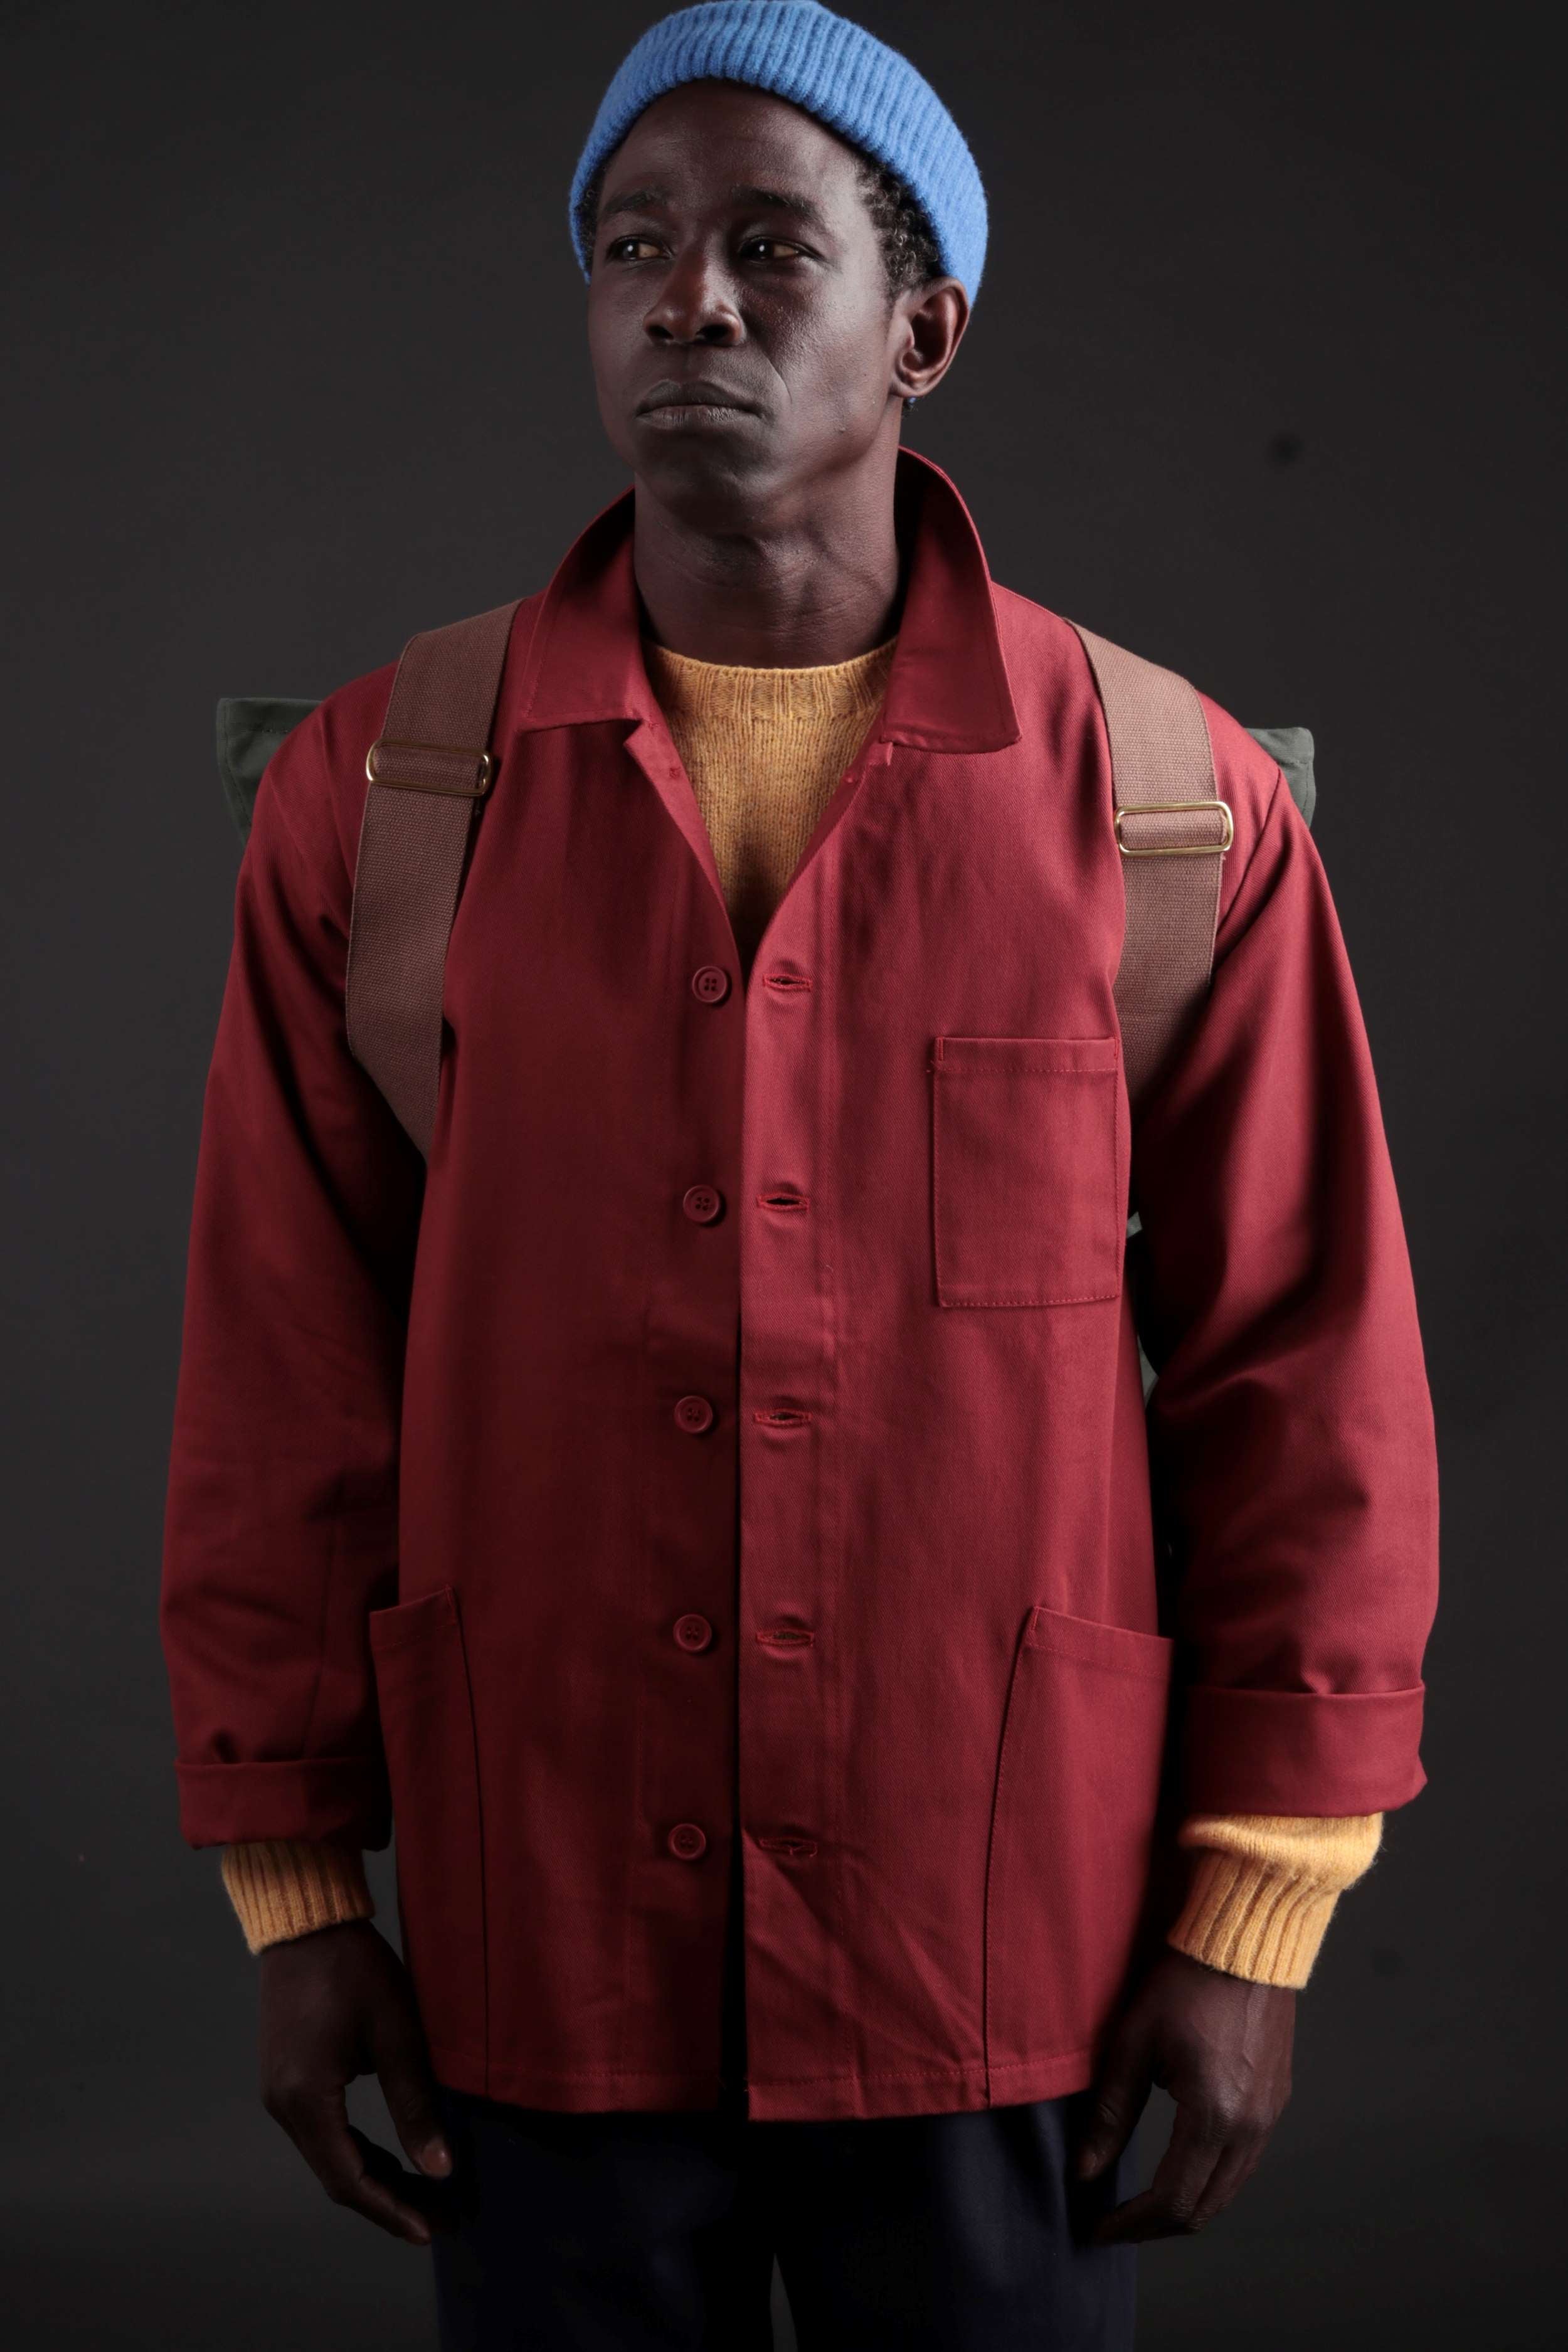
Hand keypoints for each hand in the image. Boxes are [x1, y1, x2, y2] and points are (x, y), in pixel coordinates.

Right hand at [258, 1918, 452, 2245]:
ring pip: (328, 2156)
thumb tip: (440, 2168)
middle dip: (386, 2200)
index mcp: (306, 2099)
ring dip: (372, 2176)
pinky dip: (355, 2149)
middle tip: (436, 2217)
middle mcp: (283, 2106)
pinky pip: (321, 2132)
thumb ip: (416, 2103)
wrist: (307, 1923)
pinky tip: (388, 2155)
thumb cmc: (354, 1969)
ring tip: (421, 2194)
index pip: (349, 2178)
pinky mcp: (285, 2078)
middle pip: (336, 2175)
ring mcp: (278, 2093)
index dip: (390, 2209)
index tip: (429, 2229)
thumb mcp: (397, 2033)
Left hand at [1075, 1947, 1293, 2241]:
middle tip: (1115, 2222)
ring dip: (1186, 2206)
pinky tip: (1180, 2167)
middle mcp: (1250, 2127)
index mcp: (1213, 2116)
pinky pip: (1244, 2164)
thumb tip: (1084, 2171)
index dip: (1131, 2225)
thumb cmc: (1183, 1984)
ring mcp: (1270, 2117)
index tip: (1098, 2229)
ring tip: (1142, 2203)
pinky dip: (1211, 2180)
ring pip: (1228, 2191)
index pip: (1173, 2201)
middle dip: (1156, 2226)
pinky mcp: (1277, 2102)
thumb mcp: (1133, 2043)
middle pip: (1204, 2208)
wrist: (1244, 1944)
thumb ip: (1111, 2114)